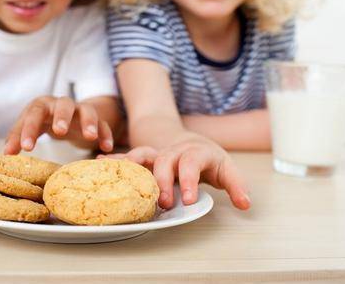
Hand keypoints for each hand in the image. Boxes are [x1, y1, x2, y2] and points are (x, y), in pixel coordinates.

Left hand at [4, 96, 113, 154]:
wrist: (67, 114)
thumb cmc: (44, 121)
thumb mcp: (30, 127)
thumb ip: (18, 137)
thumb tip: (7, 154)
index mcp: (43, 105)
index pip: (34, 113)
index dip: (29, 129)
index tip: (26, 148)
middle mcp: (62, 105)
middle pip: (64, 104)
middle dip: (62, 117)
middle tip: (59, 131)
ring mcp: (81, 111)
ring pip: (87, 110)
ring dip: (89, 122)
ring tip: (90, 137)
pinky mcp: (96, 119)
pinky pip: (103, 124)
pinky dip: (105, 134)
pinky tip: (106, 148)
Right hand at [97, 139, 249, 210]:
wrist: (191, 141)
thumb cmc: (209, 160)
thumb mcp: (226, 170)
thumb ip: (235, 186)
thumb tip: (245, 204)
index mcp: (196, 152)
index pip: (192, 162)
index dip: (189, 180)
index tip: (187, 200)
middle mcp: (174, 150)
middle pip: (165, 160)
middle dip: (162, 181)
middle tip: (163, 203)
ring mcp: (158, 152)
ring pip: (143, 154)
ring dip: (131, 165)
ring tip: (117, 173)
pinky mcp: (145, 158)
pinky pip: (128, 157)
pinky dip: (114, 160)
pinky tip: (98, 162)